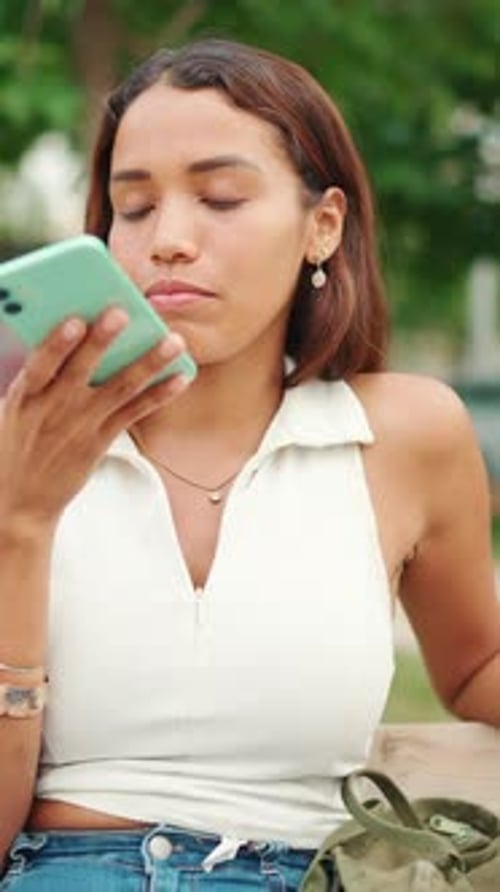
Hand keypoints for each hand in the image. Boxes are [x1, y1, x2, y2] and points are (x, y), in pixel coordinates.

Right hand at [0, 308, 190, 529]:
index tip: (76, 320)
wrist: (18, 502)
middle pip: (81, 370)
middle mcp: (54, 410)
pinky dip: (159, 394)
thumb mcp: (13, 409)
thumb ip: (39, 376)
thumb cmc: (16, 445)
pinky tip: (180, 377)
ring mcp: (80, 426)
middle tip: (123, 314)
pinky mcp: (99, 442)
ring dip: (149, 363)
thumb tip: (71, 333)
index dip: (57, 344)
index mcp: (25, 397)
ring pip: (119, 389)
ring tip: (174, 341)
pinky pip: (134, 414)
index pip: (39, 365)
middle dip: (102, 340)